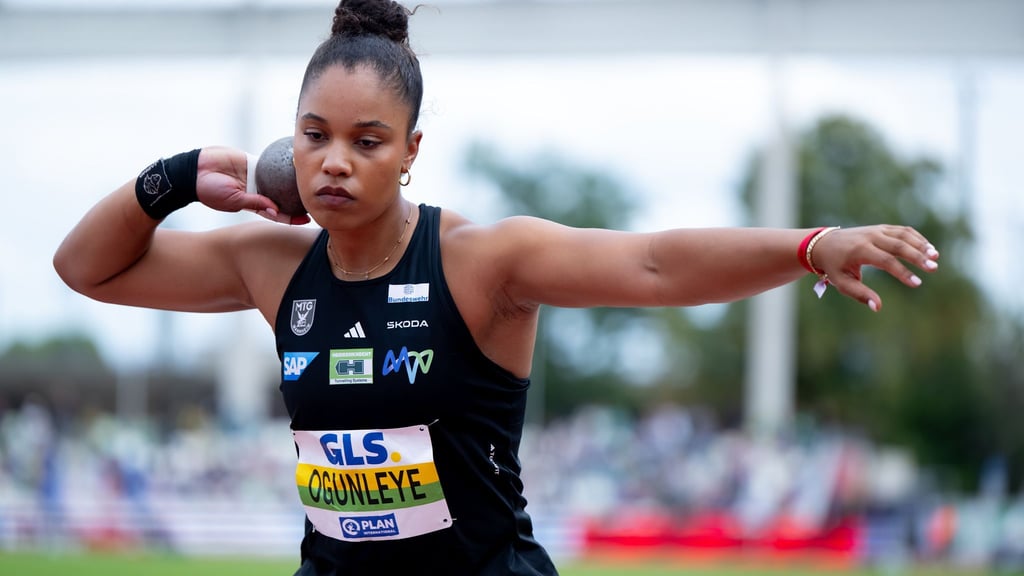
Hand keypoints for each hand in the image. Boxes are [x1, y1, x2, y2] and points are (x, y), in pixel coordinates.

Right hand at [195, 146, 309, 224]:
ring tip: (310, 179)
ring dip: (292, 180)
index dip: (292, 217)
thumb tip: (275, 210)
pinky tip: (296, 160)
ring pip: (279, 179)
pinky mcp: (253, 161)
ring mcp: (256, 176)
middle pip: (282, 196)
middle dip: (297, 198)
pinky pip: (270, 162)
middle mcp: (257, 191)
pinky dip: (281, 161)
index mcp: (253, 204)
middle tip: (315, 198)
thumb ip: (253, 202)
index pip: (277, 213)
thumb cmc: (209, 190)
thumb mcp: (233, 199)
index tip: (307, 219)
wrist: (194, 171)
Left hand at [810, 225, 939, 310]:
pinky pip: (903, 231)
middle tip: (933, 268)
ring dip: (921, 245)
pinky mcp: (882, 228)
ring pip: (903, 235)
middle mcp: (870, 237)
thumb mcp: (841, 282)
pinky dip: (917, 238)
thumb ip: (860, 294)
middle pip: (898, 245)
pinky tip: (928, 249)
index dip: (902, 272)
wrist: (824, 244)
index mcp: (859, 250)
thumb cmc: (834, 266)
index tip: (917, 283)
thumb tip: (878, 307)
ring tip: (935, 257)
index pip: (886, 261)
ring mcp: (877, 230)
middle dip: (917, 256)